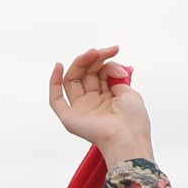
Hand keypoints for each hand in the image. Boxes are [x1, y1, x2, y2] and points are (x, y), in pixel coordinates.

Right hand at [48, 46, 153, 164]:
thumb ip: (115, 76)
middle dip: (93, 59)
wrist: (128, 137)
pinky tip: (58, 66)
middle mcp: (92, 102)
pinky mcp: (69, 117)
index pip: (99, 72)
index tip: (115, 50)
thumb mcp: (128, 91)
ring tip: (92, 53)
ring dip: (80, 63)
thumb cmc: (133, 119)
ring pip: (72, 80)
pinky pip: (56, 99)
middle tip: (103, 51)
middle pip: (85, 74)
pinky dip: (54, 82)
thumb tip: (107, 66)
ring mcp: (80, 109)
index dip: (104, 60)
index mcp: (107, 97)